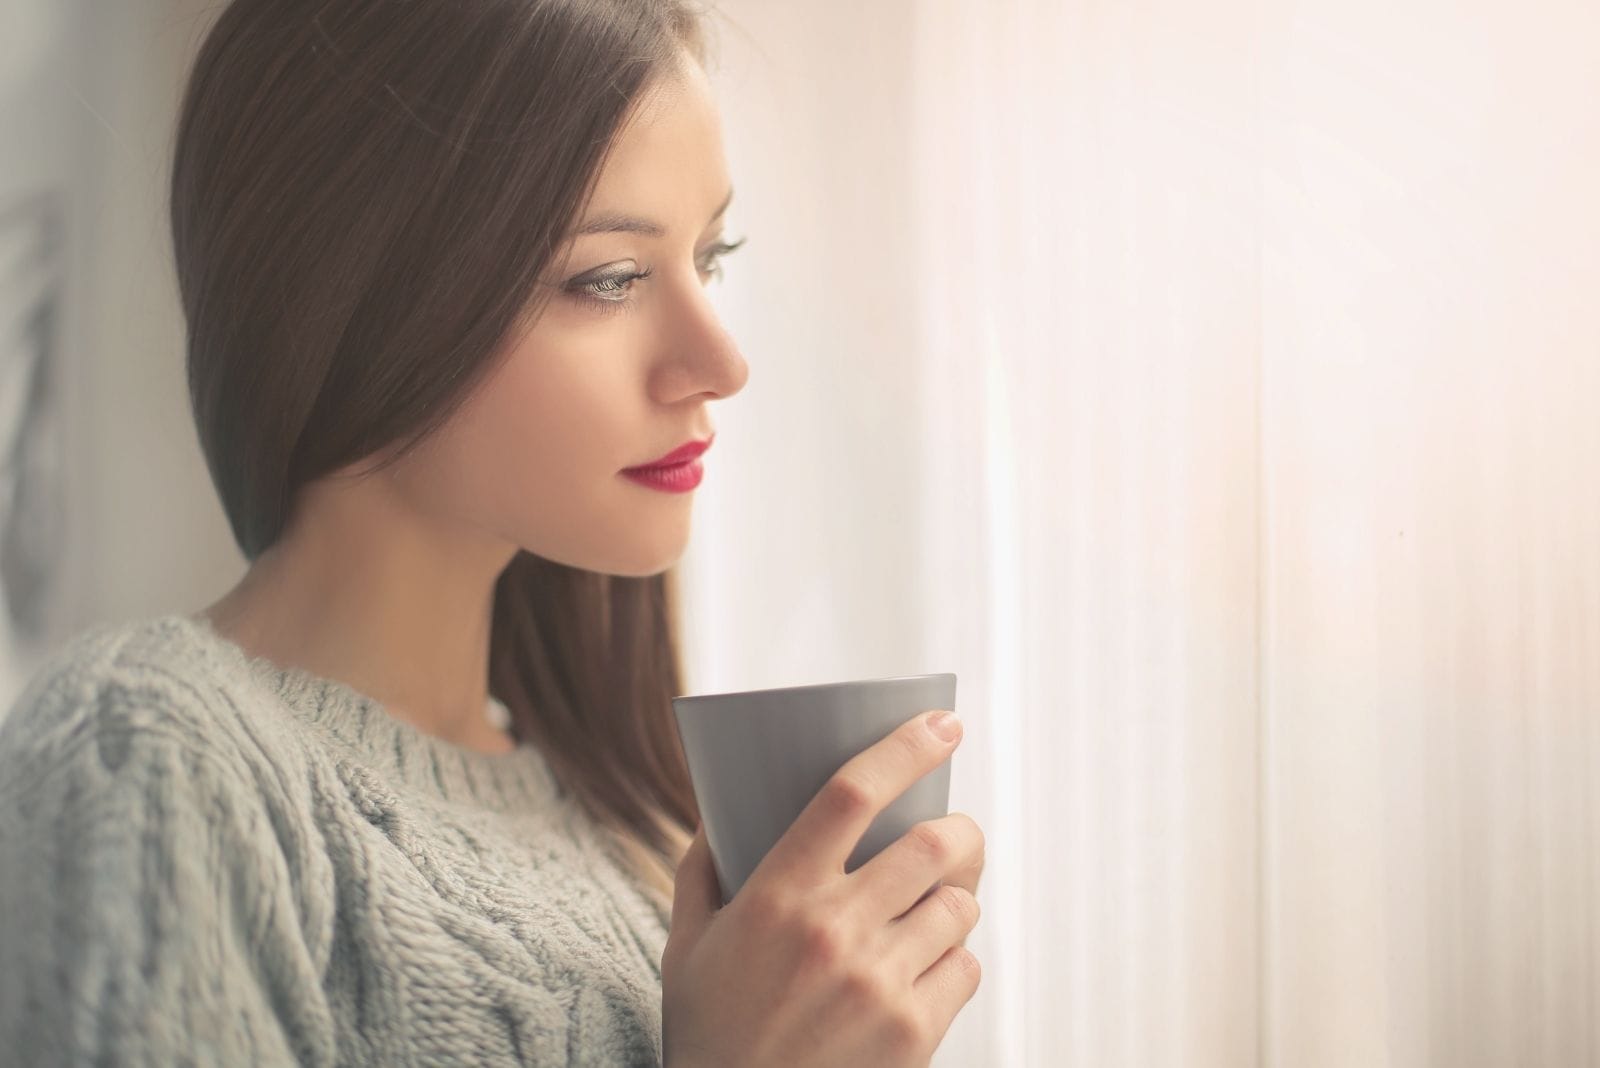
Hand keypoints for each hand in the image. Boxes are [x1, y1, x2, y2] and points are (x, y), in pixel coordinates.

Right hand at [662, 710, 984, 1067]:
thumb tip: (718, 812)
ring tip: (930, 914)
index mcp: (777, 895)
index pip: (851, 793)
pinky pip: (967, 968)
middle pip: (932, 844)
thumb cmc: (709, 1033)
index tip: (942, 725)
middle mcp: (833, 931)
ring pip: (959, 907)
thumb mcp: (687, 947)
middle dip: (960, 830)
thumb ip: (700, 872)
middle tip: (956, 834)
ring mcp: (878, 983)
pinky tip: (923, 972)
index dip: (905, 748)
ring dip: (953, 902)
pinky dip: (954, 962)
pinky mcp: (914, 1033)